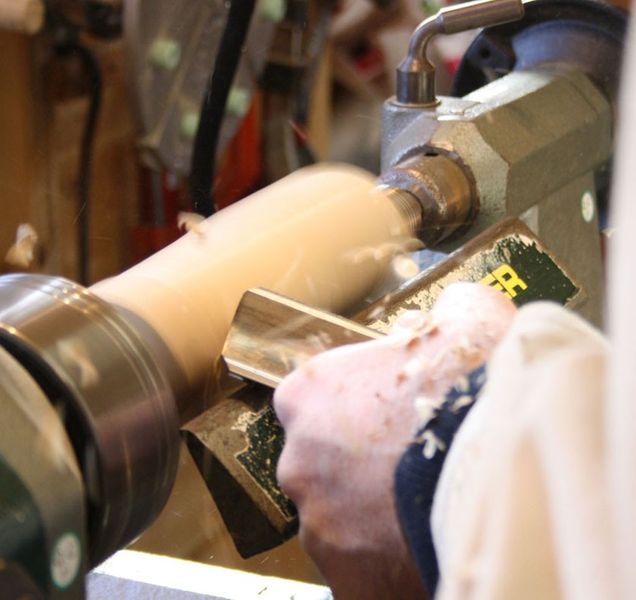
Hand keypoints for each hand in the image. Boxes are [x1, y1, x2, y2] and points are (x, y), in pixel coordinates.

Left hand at [274, 283, 515, 598]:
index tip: (377, 414)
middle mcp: (300, 459)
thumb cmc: (470, 390)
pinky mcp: (345, 575)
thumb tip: (456, 310)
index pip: (309, 400)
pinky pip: (357, 565)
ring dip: (367, 512)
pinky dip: (381, 557)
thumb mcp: (461, 324)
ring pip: (337, 515)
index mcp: (309, 394)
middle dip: (354, 463)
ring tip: (417, 506)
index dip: (347, 406)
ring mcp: (319, 522)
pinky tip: (415, 542)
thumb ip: (445, 314)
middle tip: (404, 464)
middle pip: (320, 461)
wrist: (498, 464)